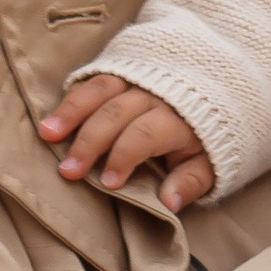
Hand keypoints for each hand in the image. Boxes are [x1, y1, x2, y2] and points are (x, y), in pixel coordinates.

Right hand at [38, 74, 217, 212]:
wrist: (223, 84)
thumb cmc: (209, 134)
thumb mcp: (211, 162)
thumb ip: (190, 181)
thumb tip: (169, 203)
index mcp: (179, 117)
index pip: (145, 134)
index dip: (124, 156)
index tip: (107, 183)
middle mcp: (155, 92)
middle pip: (116, 113)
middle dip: (90, 142)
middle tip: (67, 171)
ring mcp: (137, 76)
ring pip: (100, 90)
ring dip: (71, 112)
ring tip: (47, 134)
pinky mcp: (123, 67)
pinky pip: (94, 78)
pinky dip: (73, 97)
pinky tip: (53, 115)